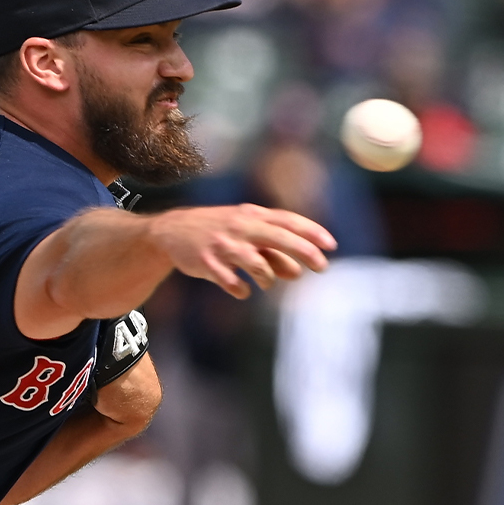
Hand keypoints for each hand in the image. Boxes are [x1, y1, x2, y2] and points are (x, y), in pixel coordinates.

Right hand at [146, 203, 335, 298]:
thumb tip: (297, 273)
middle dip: (303, 252)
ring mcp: (222, 245)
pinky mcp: (207, 263)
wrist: (172, 231)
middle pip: (278, 238)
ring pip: (258, 264)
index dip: (310, 231)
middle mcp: (239, 227)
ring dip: (268, 278)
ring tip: (265, 281)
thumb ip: (272, 251)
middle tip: (322, 267)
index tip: (331, 245)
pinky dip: (242, 289)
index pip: (287, 220)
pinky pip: (233, 282)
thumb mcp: (245, 234)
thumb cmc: (218, 231)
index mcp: (251, 215)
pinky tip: (242, 289)